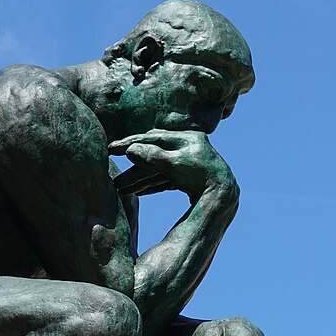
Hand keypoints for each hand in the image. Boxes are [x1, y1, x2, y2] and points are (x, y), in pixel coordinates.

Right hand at [109, 130, 237, 204]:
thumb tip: (131, 150)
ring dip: (138, 177)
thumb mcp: (174, 166)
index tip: (111, 148)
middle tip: (112, 163)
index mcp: (185, 138)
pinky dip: (151, 184)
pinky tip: (138, 192)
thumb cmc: (201, 179)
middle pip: (153, 152)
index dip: (130, 143)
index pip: (152, 139)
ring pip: (157, 168)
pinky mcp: (191, 177)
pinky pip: (165, 178)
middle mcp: (188, 146)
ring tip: (120, 187)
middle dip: (132, 162)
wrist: (224, 197)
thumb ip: (153, 157)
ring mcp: (189, 162)